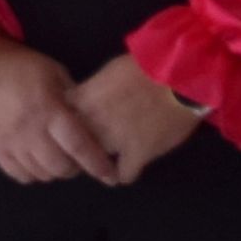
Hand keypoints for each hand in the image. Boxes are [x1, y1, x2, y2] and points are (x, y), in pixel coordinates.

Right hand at [0, 39, 123, 188]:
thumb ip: (72, 96)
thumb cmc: (18, 66)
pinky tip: (37, 162)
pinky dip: (33, 174)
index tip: (110, 175)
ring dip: (55, 172)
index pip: (78, 145)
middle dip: (76, 168)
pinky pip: (19, 175)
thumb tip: (89, 117)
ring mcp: (11, 144)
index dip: (97, 163)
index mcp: (48, 109)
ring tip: (58, 159)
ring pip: (41, 174)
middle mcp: (30, 132)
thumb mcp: (52, 71)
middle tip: (79, 159)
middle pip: (61, 167)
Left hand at [71, 56, 212, 181]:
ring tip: (109, 161)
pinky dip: (125, 173)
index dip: (65, 126)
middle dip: (79, 148)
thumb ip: (94, 90)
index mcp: (86, 98)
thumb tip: (87, 100)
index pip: (60, 120)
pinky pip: (123, 175)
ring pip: (96, 163)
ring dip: (101, 163)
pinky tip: (129, 167)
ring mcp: (115, 141)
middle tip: (91, 147)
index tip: (71, 128)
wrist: (180, 76)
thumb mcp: (111, 71)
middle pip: (75, 145)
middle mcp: (94, 122)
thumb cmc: (148, 65)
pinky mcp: (138, 155)